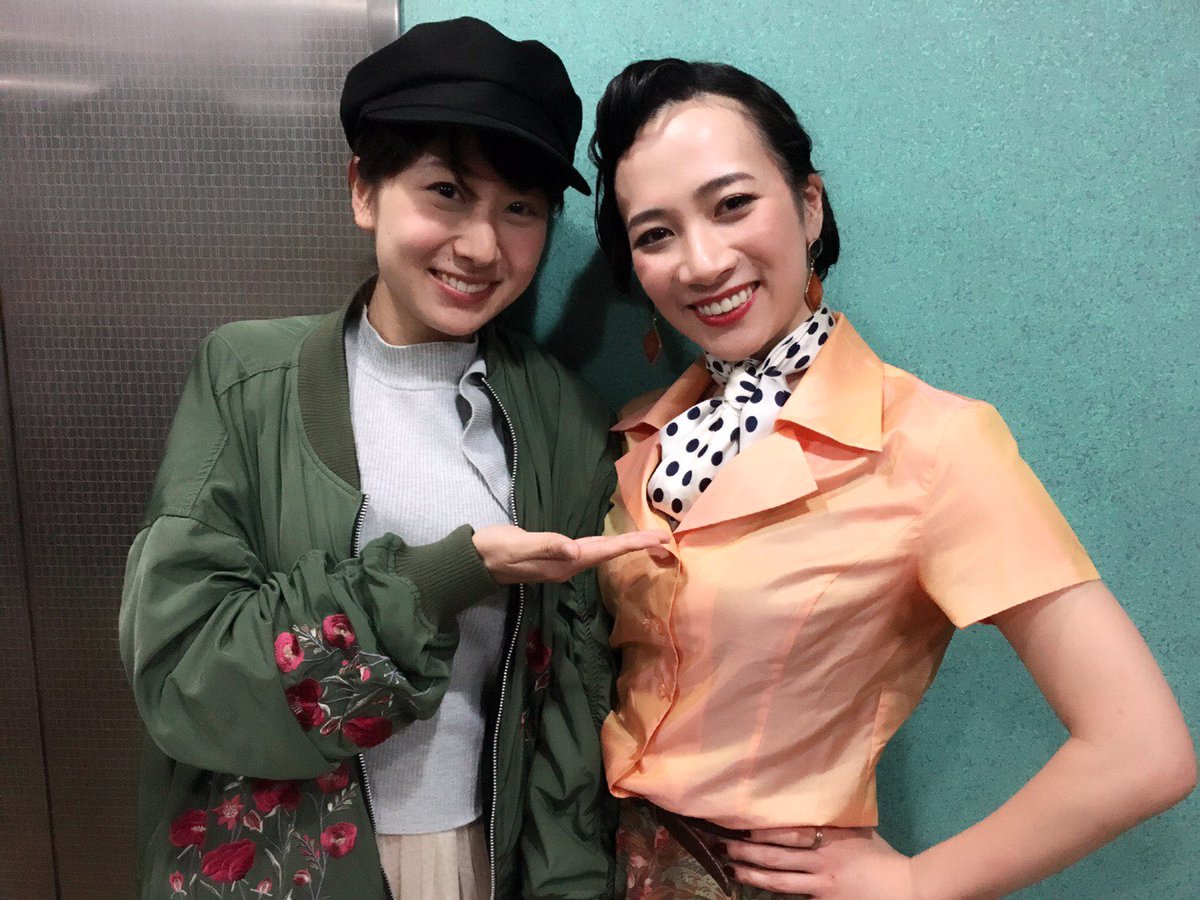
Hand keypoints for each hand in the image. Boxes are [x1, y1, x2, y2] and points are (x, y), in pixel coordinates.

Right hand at [473, 525, 667, 584]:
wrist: (475, 561)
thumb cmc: (496, 549)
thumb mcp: (520, 545)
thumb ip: (547, 547)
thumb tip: (575, 551)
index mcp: (565, 562)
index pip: (607, 551)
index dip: (634, 544)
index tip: (661, 540)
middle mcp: (568, 565)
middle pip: (609, 554)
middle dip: (637, 546)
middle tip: (664, 538)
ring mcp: (561, 562)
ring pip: (601, 554)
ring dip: (624, 547)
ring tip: (646, 540)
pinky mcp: (554, 556)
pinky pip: (588, 551)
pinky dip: (605, 546)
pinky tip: (609, 543)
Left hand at [725, 826, 917, 898]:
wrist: (906, 888)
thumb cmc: (880, 856)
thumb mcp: (858, 829)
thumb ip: (836, 817)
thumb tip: (821, 793)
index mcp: (831, 837)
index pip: (791, 832)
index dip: (765, 831)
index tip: (742, 826)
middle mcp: (823, 860)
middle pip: (778, 856)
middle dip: (748, 851)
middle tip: (725, 845)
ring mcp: (823, 885)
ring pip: (780, 881)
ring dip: (753, 874)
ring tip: (732, 868)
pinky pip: (795, 899)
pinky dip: (776, 895)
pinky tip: (756, 890)